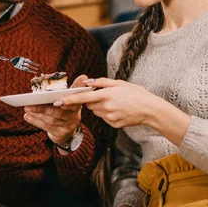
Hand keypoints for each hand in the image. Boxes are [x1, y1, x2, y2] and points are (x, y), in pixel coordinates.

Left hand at [23, 75, 88, 148]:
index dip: (66, 102)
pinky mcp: (61, 134)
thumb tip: (83, 76)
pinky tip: (27, 116)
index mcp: (77, 105)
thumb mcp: (72, 98)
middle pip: (59, 113)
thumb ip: (75, 87)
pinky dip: (36, 121)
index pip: (74, 103)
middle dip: (43, 108)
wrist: (67, 130)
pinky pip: (47, 127)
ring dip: (37, 114)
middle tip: (30, 104)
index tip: (56, 101)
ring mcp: (68, 127)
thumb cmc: (67, 108)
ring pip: (51, 120)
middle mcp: (74, 117)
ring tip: (26, 108)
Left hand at [54, 78, 190, 145]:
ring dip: (100, 107)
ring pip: (96, 112)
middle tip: (105, 96)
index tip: (57, 102)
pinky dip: (108, 114)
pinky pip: (104, 118)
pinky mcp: (114, 125)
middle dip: (92, 101)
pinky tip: (119, 110)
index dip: (69, 100)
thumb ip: (102, 82)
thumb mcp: (120, 83)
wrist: (150, 109)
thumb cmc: (136, 93)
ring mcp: (110, 118)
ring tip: (115, 103)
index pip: (83, 98)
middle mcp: (106, 107)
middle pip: (89, 105)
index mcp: (107, 95)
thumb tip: (87, 82)